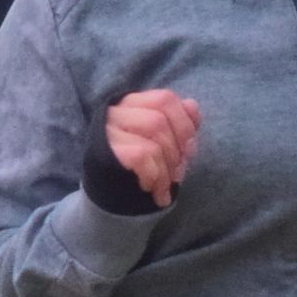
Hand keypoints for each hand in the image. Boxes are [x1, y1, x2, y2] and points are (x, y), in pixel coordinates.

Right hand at [105, 89, 199, 208]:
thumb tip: (192, 108)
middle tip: (178, 174)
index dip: (184, 123)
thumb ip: (179, 124)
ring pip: (151, 136)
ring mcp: (108, 132)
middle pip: (159, 119)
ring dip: (167, 167)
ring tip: (165, 187)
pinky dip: (154, 176)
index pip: (165, 99)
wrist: (106, 198)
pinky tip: (153, 191)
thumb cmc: (137, 170)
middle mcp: (116, 113)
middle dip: (177, 150)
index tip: (189, 149)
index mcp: (132, 105)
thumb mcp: (162, 145)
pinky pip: (141, 155)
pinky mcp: (104, 154)